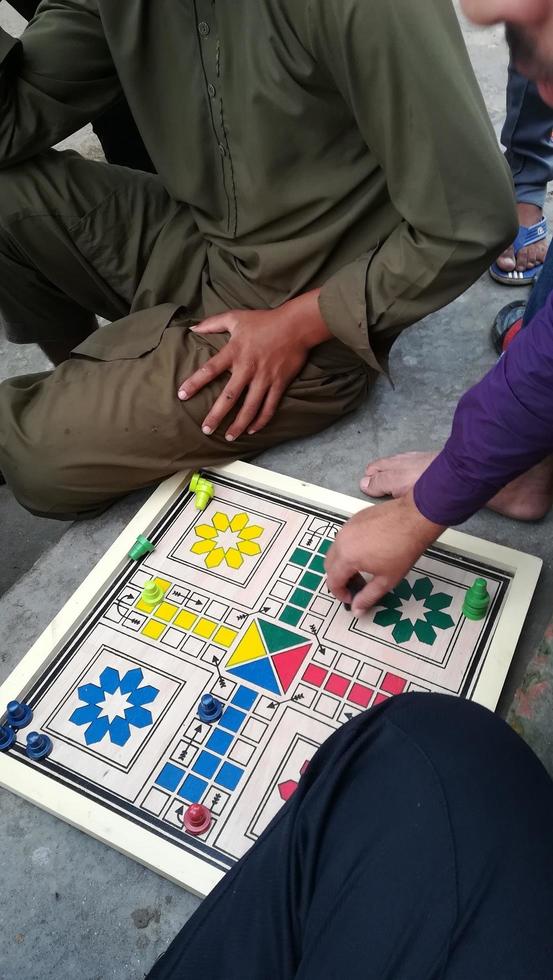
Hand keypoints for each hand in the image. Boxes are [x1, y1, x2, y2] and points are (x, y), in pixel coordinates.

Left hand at [178, 289, 331, 441]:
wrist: (296, 325)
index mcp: (234, 352)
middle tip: (206, 430)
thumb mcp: (235, 317)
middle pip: (229, 397)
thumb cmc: (264, 320)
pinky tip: (252, 429)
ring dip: (239, 424)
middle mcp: (248, 368)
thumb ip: (212, 323)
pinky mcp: (279, 383)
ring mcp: (265, 378)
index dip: (194, 383)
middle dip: (216, 415)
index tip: (182, 395)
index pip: (209, 370)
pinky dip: (261, 420)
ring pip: (250, 407)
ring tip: (229, 437)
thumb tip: (192, 328)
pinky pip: (269, 406)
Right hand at [325, 493, 444, 614]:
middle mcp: (341, 540)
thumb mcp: (386, 580)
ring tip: (364, 569)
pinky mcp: (355, 518)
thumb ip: (368, 597)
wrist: (415, 518)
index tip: (352, 598)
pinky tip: (368, 551)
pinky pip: (345, 537)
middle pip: (330, 564)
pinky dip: (349, 548)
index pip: (332, 581)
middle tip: (357, 585)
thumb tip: (356, 610)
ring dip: (343, 563)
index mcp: (346, 557)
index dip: (340, 594)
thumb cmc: (403, 550)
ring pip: (336, 549)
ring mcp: (347, 526)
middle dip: (339, 578)